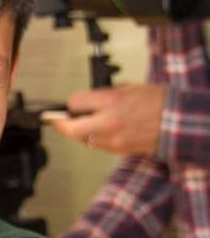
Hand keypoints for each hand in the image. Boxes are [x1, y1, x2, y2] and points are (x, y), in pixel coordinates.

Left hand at [50, 83, 166, 154]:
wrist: (178, 122)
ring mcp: (112, 139)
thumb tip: (87, 101)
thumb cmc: (158, 102)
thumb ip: (104, 95)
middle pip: (69, 129)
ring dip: (79, 131)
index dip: (72, 102)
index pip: (75, 103)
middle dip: (61, 123)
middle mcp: (109, 122)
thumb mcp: (128, 88)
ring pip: (81, 139)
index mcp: (112, 102)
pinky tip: (102, 130)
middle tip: (59, 119)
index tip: (73, 103)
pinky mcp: (117, 150)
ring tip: (85, 123)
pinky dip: (94, 138)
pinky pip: (96, 145)